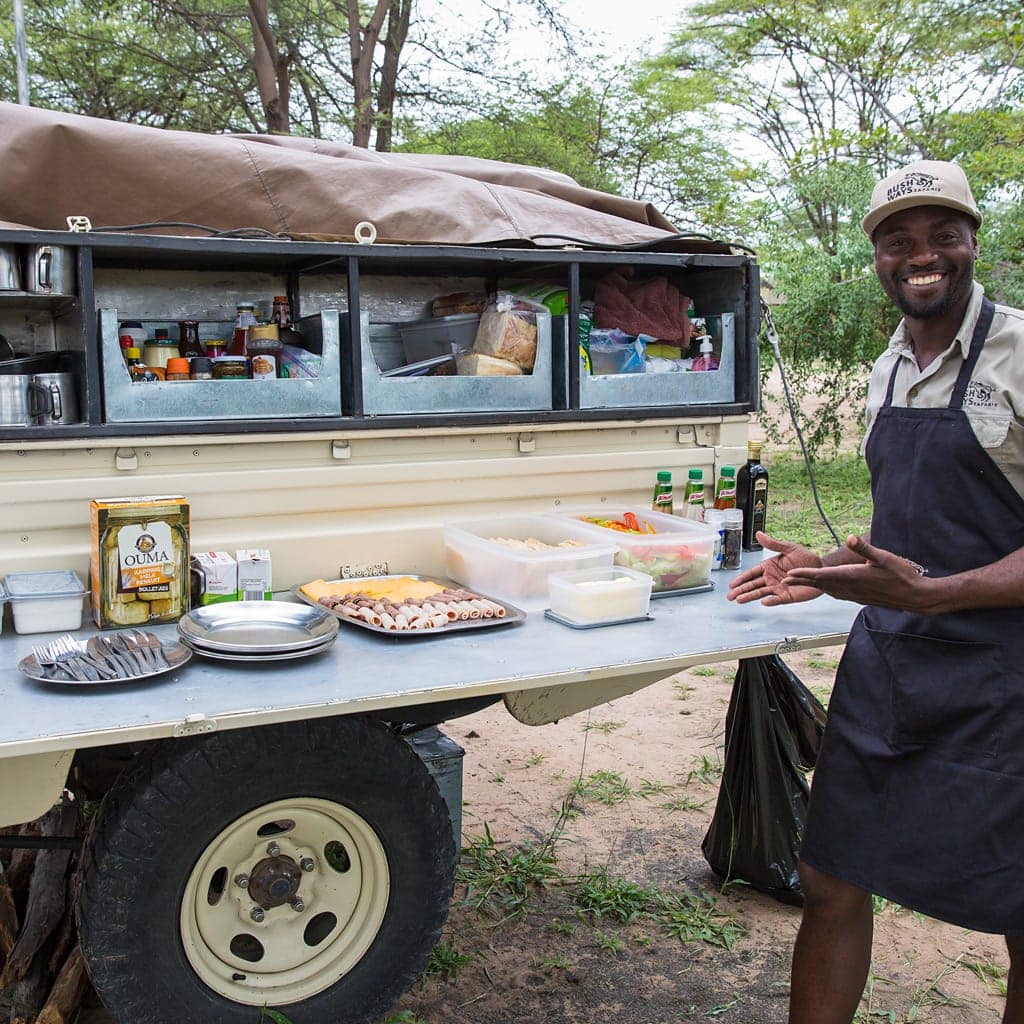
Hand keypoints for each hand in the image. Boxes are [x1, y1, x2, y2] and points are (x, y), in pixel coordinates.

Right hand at [727, 532, 824, 605]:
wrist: (821, 569)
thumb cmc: (806, 558)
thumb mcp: (789, 548)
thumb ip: (773, 543)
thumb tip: (759, 534)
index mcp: (769, 566)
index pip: (752, 573)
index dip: (742, 579)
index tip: (732, 584)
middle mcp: (771, 578)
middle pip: (753, 585)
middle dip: (741, 590)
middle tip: (730, 596)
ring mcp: (778, 588)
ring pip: (761, 593)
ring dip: (750, 597)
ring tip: (739, 600)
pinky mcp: (788, 596)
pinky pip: (777, 599)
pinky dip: (770, 601)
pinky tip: (762, 602)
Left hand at [782, 534, 938, 610]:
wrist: (915, 597)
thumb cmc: (902, 575)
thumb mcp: (884, 557)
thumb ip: (865, 548)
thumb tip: (850, 537)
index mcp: (853, 577)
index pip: (823, 576)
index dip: (805, 574)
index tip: (790, 574)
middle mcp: (851, 589)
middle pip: (821, 584)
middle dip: (802, 581)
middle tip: (785, 580)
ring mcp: (855, 595)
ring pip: (829, 590)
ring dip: (813, 586)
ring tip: (800, 583)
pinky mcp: (860, 598)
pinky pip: (838, 594)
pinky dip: (827, 590)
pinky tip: (826, 588)